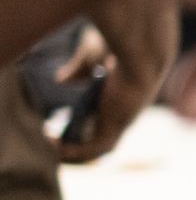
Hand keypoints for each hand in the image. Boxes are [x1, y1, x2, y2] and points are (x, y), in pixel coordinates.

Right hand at [54, 0, 178, 163]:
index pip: (99, 121)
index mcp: (118, 98)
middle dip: (75, 146)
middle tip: (51, 145)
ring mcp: (122, 120)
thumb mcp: (90, 57)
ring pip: (98, 148)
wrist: (141, 50)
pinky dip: (79, 151)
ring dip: (75, 153)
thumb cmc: (120, 46)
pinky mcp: (120, 124)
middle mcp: (122, 113)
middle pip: (98, 139)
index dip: (80, 129)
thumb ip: (77, 69)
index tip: (58, 130)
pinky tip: (59, 150)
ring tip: (52, 150)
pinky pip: (98, 147)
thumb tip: (61, 81)